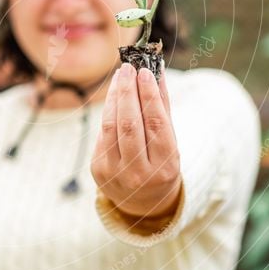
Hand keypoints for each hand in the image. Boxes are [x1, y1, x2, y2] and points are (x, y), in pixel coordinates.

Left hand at [90, 62, 181, 218]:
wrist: (143, 202)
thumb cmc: (160, 163)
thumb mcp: (170, 140)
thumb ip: (162, 107)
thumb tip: (156, 70)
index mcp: (164, 166)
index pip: (156, 124)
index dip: (149, 96)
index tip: (144, 72)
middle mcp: (139, 173)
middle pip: (130, 124)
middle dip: (128, 92)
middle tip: (128, 67)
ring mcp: (115, 173)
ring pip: (112, 127)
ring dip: (115, 97)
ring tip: (120, 76)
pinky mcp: (98, 170)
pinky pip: (102, 134)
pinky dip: (108, 112)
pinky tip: (114, 96)